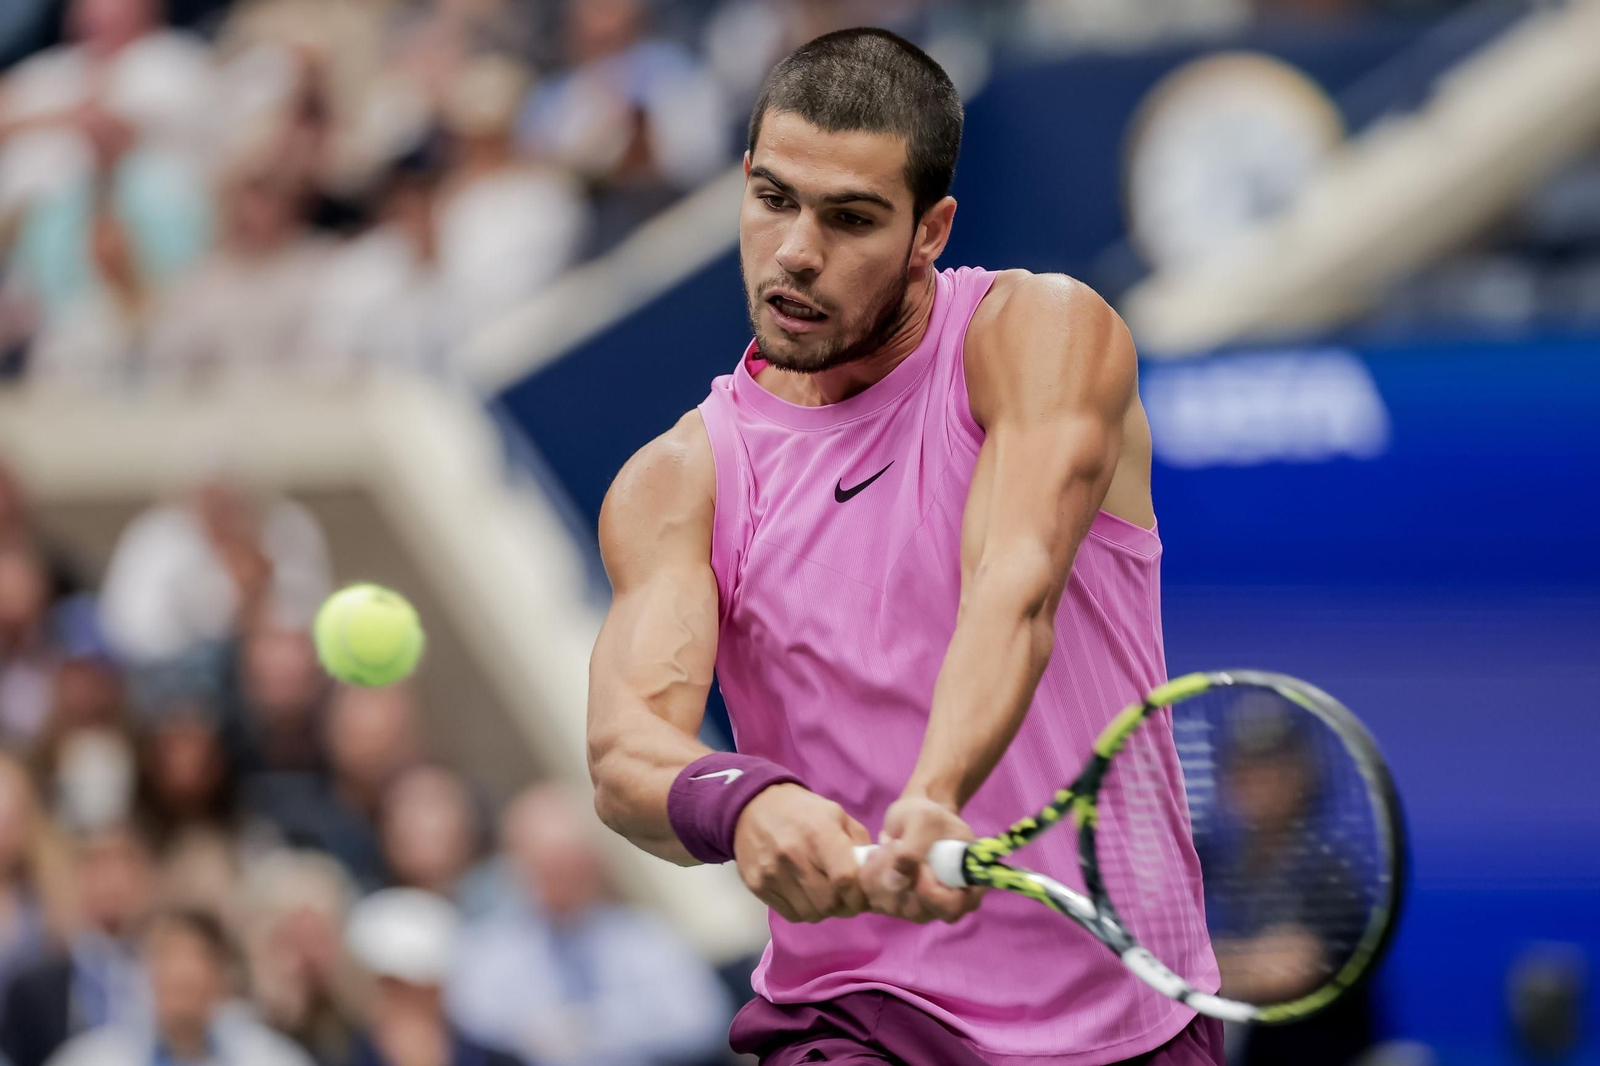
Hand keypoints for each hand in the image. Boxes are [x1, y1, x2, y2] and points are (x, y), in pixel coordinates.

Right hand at [733, 783, 872, 922]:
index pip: (845, 879)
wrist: (753, 806)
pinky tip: (806, 895)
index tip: (863, 896)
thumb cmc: (802, 811)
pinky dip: (804, 910)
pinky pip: (791, 914)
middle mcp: (792, 854)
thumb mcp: (836, 814)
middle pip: (829, 902)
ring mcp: (772, 872)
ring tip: (827, 896)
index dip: (859, 895)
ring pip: (811, 913)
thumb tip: (875, 874)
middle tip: (848, 899)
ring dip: (825, 910)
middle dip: (845, 906)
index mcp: (818, 832)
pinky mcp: (757, 885)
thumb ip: (859, 843)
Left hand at [861, 794, 981, 922]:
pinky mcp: (896, 905)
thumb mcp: (924, 821)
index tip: (919, 864)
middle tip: (896, 844)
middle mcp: (945, 905)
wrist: (911, 817)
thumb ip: (915, 848)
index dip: (929, 890)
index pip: (951, 908)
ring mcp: (920, 908)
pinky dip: (871, 874)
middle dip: (899, 876)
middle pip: (918, 911)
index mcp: (968, 887)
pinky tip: (877, 854)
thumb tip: (898, 876)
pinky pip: (876, 900)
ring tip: (888, 844)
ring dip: (882, 871)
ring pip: (893, 906)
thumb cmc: (927, 816)